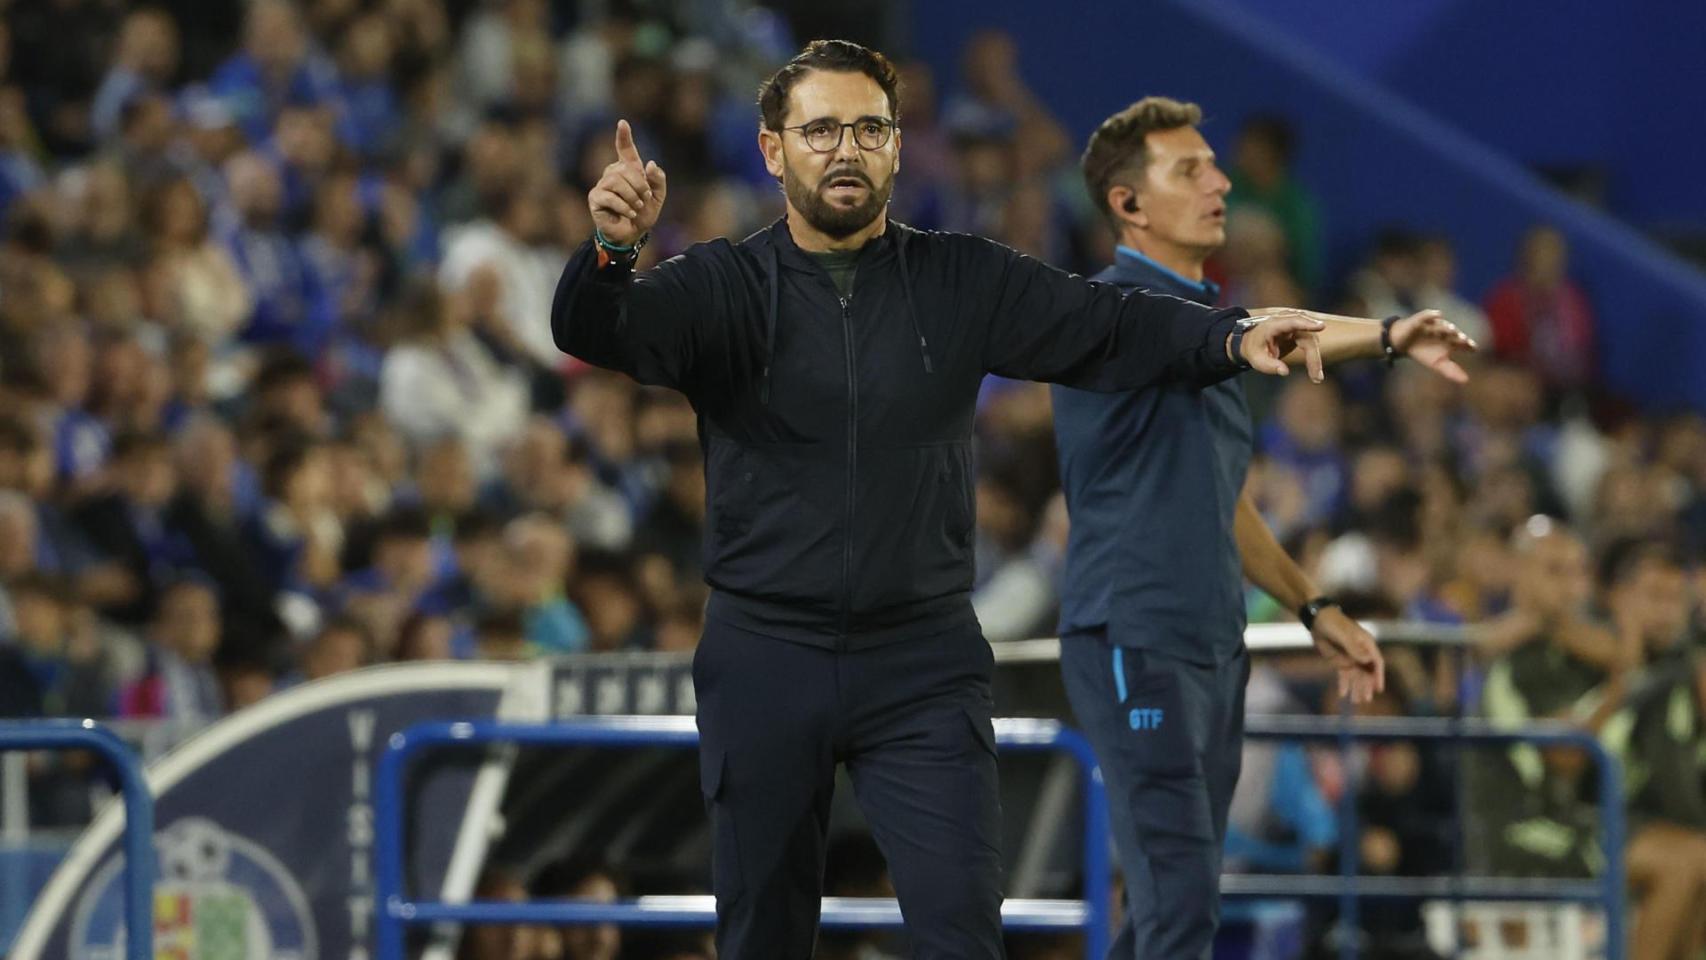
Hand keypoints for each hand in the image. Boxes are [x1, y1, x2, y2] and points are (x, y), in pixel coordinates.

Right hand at [588, 119, 666, 246]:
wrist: (633, 234)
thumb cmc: (643, 213)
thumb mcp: (658, 197)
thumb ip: (658, 180)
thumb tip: (650, 164)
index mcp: (629, 170)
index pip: (625, 149)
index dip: (624, 136)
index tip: (623, 123)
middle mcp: (613, 173)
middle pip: (624, 169)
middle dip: (639, 185)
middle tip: (645, 200)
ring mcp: (602, 185)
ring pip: (615, 181)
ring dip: (631, 196)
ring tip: (637, 208)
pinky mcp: (595, 198)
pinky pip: (609, 196)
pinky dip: (623, 206)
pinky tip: (629, 213)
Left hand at [1237, 310, 1325, 380]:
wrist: (1253, 340)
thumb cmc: (1254, 348)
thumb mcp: (1256, 359)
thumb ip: (1269, 365)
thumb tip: (1284, 371)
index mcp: (1274, 325)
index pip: (1293, 322)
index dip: (1307, 324)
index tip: (1321, 326)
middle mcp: (1287, 322)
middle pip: (1307, 336)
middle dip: (1313, 356)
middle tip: (1316, 377)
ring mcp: (1295, 326)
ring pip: (1312, 340)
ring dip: (1315, 359)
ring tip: (1316, 377)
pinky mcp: (1300, 331)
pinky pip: (1311, 343)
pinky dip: (1314, 357)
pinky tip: (1314, 371)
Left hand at [1310, 606, 1384, 703]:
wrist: (1317, 619)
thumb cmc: (1333, 623)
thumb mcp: (1343, 635)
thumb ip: (1354, 649)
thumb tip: (1367, 660)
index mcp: (1366, 644)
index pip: (1376, 662)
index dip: (1378, 676)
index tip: (1378, 688)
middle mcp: (1361, 653)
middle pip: (1366, 672)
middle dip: (1366, 686)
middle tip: (1366, 700)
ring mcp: (1350, 658)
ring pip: (1356, 676)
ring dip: (1356, 688)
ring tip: (1356, 701)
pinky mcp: (1340, 661)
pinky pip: (1344, 675)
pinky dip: (1344, 685)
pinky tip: (1343, 695)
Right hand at [1390, 309, 1476, 382]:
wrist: (1403, 343)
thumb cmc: (1423, 352)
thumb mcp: (1437, 364)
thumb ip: (1451, 371)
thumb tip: (1466, 381)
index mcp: (1452, 341)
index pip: (1463, 342)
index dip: (1468, 345)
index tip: (1472, 349)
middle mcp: (1446, 331)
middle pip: (1454, 333)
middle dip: (1459, 336)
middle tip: (1463, 341)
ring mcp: (1435, 324)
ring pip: (1443, 324)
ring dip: (1448, 327)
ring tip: (1452, 330)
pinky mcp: (1421, 319)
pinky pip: (1428, 315)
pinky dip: (1432, 314)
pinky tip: (1438, 314)